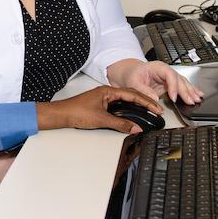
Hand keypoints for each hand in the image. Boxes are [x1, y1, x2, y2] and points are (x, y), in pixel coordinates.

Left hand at [35, 85, 159, 133]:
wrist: (61, 114)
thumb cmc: (76, 112)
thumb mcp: (102, 119)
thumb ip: (120, 124)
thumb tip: (135, 127)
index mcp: (108, 91)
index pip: (133, 94)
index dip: (146, 102)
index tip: (156, 108)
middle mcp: (107, 92)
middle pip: (131, 95)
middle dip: (145, 102)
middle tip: (156, 110)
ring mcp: (103, 98)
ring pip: (125, 100)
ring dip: (137, 105)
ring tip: (148, 111)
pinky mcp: (100, 104)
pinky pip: (118, 105)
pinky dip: (128, 109)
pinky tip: (132, 114)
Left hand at [106, 58, 202, 105]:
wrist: (131, 73)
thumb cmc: (132, 75)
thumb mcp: (133, 82)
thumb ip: (143, 90)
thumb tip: (154, 98)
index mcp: (157, 67)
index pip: (169, 75)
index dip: (173, 86)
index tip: (174, 97)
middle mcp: (165, 71)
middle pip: (179, 79)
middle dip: (186, 91)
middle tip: (191, 101)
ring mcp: (169, 77)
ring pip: (183, 83)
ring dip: (191, 91)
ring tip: (198, 99)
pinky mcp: (170, 84)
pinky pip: (182, 86)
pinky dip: (190, 91)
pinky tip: (198, 94)